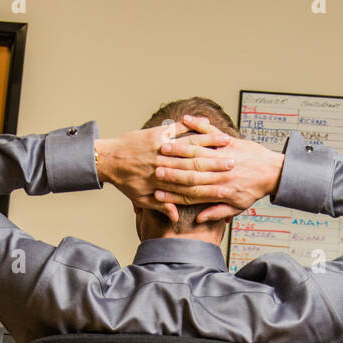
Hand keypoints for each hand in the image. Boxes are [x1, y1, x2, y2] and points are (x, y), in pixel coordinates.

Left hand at [95, 122, 235, 222]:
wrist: (108, 160)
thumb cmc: (125, 182)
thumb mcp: (141, 199)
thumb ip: (161, 207)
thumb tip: (177, 217)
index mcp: (163, 182)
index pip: (191, 185)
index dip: (209, 185)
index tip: (225, 186)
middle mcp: (164, 164)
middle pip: (195, 164)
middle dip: (216, 163)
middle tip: (234, 164)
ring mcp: (161, 147)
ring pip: (190, 145)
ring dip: (210, 144)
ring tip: (227, 143)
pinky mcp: (158, 133)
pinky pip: (179, 129)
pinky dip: (194, 128)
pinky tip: (206, 125)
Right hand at [154, 114, 283, 222]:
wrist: (273, 172)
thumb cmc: (253, 190)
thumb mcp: (237, 206)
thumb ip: (217, 212)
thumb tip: (199, 219)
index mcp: (220, 188)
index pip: (192, 192)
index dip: (174, 193)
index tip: (158, 193)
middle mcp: (220, 171)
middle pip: (191, 171)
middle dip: (171, 171)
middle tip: (154, 170)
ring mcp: (224, 154)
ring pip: (198, 150)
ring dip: (179, 148)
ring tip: (163, 147)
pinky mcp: (229, 141)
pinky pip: (211, 131)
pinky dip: (198, 124)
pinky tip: (185, 119)